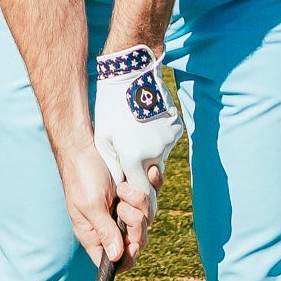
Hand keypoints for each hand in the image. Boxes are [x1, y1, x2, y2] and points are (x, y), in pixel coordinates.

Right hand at [60, 138, 147, 268]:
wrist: (86, 146)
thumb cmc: (81, 177)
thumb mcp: (90, 206)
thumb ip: (104, 231)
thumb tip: (115, 258)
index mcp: (96, 236)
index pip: (114, 261)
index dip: (127, 258)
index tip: (132, 244)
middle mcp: (112, 225)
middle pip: (137, 240)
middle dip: (135, 224)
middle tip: (123, 206)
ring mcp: (126, 209)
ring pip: (148, 217)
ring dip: (139, 201)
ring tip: (124, 187)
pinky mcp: (136, 192)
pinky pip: (153, 196)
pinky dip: (152, 185)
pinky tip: (147, 174)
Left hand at [94, 45, 183, 221]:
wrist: (132, 73)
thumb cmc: (110, 107)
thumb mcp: (104, 139)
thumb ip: (114, 166)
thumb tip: (122, 187)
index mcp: (134, 157)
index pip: (141, 193)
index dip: (138, 202)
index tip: (135, 207)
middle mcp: (155, 152)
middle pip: (152, 178)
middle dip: (143, 177)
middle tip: (132, 168)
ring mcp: (168, 140)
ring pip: (160, 158)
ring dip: (149, 154)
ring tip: (135, 131)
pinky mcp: (176, 129)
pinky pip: (166, 143)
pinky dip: (157, 139)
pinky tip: (146, 123)